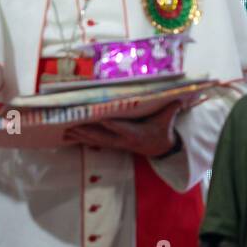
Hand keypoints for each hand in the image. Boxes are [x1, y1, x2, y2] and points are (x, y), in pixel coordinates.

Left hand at [64, 101, 181, 156]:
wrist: (160, 149)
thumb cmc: (162, 130)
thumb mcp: (168, 120)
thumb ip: (172, 108)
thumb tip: (181, 97)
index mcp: (135, 134)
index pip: (119, 127)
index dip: (108, 122)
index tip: (97, 116)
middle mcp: (123, 140)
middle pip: (102, 136)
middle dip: (87, 130)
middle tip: (72, 124)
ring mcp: (117, 144)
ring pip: (95, 141)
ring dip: (80, 136)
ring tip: (66, 130)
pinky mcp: (113, 145)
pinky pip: (95, 143)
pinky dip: (82, 140)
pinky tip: (70, 136)